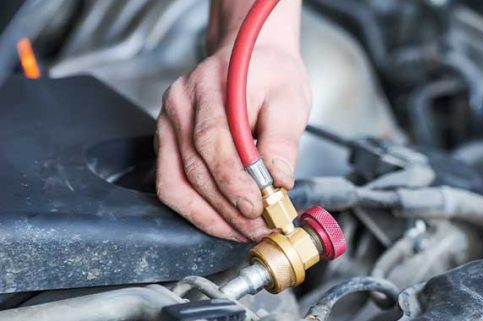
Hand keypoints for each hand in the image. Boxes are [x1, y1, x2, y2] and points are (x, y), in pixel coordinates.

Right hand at [156, 46, 310, 241]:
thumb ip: (283, 140)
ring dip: (210, 216)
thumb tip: (279, 180)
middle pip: (195, 167)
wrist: (250, 54)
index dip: (234, 180)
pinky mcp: (167, 142)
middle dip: (228, 206)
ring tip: (243, 231)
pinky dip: (196, 209)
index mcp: (210, 87)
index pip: (213, 140)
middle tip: (259, 227)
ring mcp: (168, 123)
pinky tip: (222, 222)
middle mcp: (180, 105)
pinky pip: (171, 183)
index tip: (257, 207)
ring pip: (177, 182)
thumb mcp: (290, 99)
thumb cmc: (270, 74)